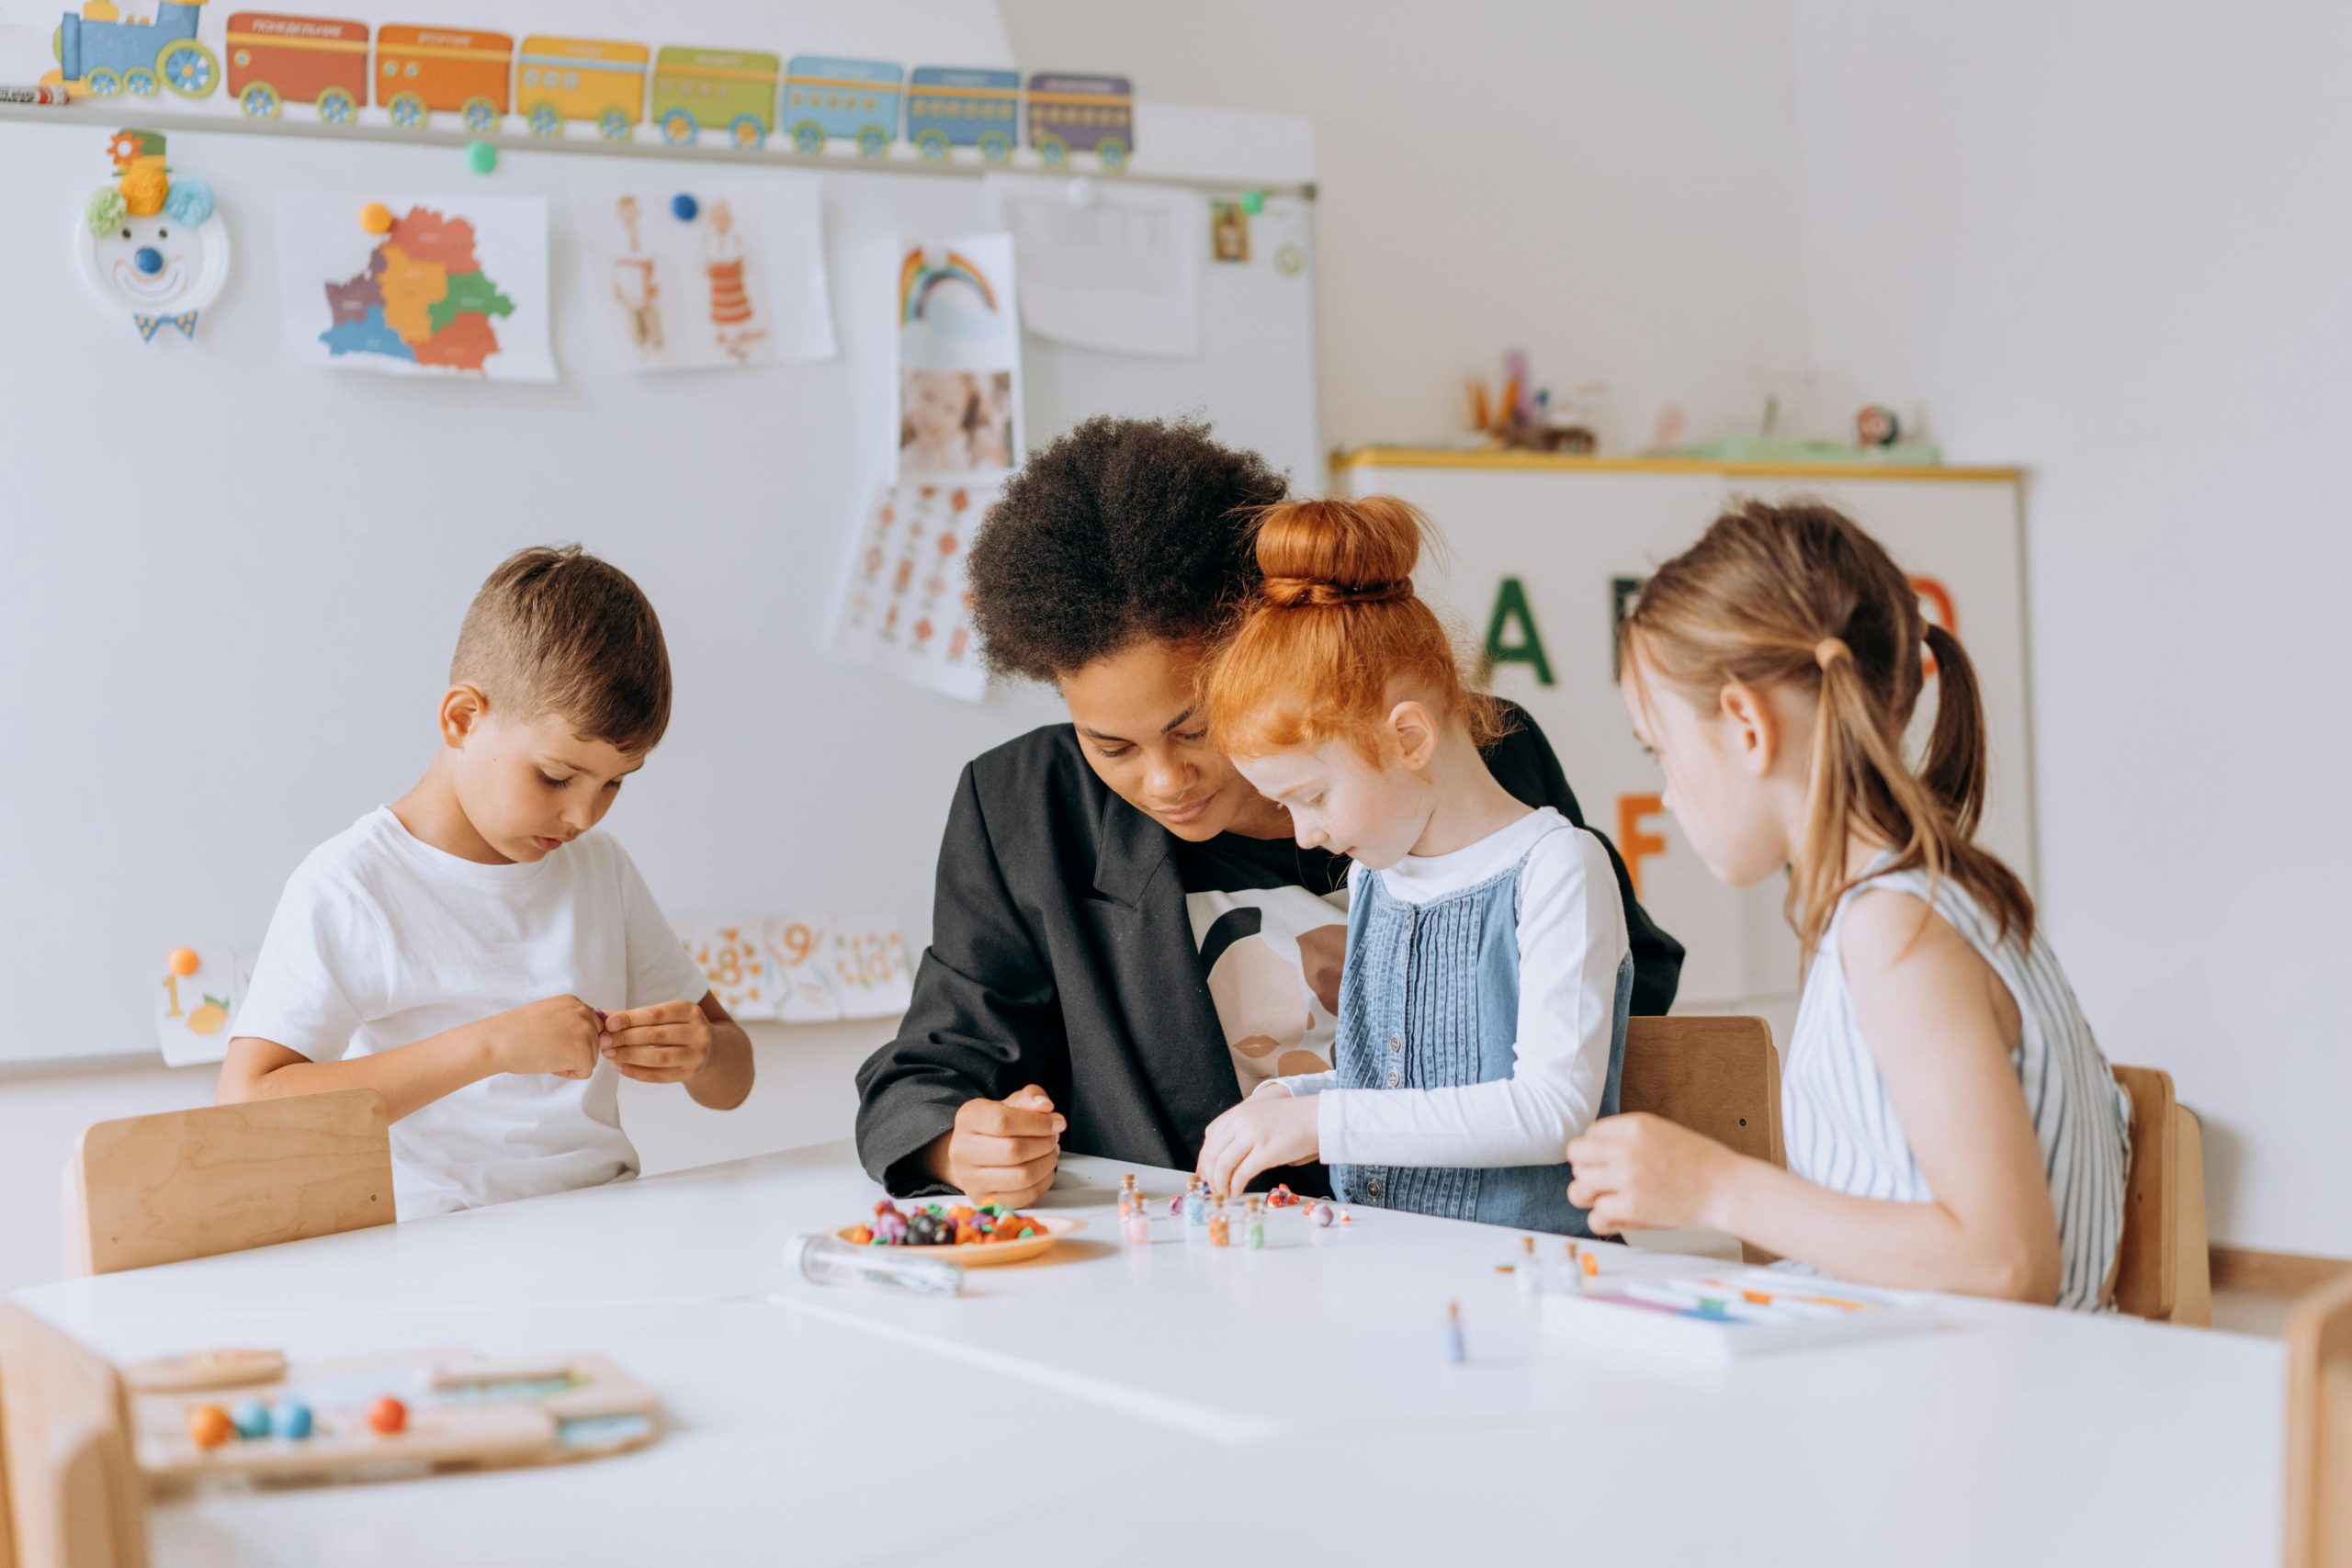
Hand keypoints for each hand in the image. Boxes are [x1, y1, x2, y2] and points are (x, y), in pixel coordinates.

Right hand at [487, 995, 602, 1079]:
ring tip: (545, 1053)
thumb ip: (569, 1021)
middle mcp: (584, 1012)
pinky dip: (566, 1073)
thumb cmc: (515, 1032)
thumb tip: (584, 1037)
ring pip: (590, 1058)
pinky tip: (548, 1062)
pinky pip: (584, 1072)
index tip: (551, 1039)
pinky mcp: (584, 1052)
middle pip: (595, 1042)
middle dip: (574, 1051)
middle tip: (546, 1047)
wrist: (499, 1041)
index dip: (572, 1040)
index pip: (591, 1026)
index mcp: (574, 1002)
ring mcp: (586, 1032)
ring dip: (569, 1062)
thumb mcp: (548, 1015)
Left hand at [600, 1000, 713, 1083]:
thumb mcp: (664, 1016)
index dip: (630, 1019)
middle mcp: (698, 1032)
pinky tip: (619, 1067)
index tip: (608, 1024)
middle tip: (604, 1041)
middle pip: (656, 1036)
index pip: (656, 1015)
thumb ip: (634, 1016)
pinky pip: (659, 1075)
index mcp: (690, 1010)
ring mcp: (696, 1055)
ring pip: (658, 1057)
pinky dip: (636, 1072)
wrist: (707, 1048)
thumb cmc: (677, 1028)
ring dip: (629, 1056)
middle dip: (626, 1038)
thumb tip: (603, 1016)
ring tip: (609, 1054)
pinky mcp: (690, 1073)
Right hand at [925, 1085, 1064, 1207]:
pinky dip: (1043, 1183)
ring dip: (1047, 1163)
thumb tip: (1045, 1107)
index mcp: (968, 1118)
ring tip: (1051, 1152)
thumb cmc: (996, 1125)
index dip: (1038, 1123)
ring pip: (1021, 1176)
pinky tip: (1045, 1169)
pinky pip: (1023, 1197)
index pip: (1004, 1121)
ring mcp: (970, 1179)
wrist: (972, 1152)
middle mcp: (962, 1149)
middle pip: (1013, 1150)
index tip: (1058, 1122)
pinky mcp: (983, 1199)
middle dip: (1044, 1144)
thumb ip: (1031, 1097)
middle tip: (1054, 1138)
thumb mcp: (1011, 1103)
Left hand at [1195, 1088, 1318, 1196]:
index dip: (1204, 1160)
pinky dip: (1235, 1186)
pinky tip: (1237, 1191)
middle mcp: (1241, 1122)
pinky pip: (1241, 1173)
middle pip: (1212, 1153)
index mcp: (1238, 1113)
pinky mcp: (1266, 1151)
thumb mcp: (1259, 1116)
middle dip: (1209, 1175)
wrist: (1316, 1118)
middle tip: (1213, 1188)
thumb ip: (1240, 1130)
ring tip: (1224, 1192)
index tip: (1206, 1174)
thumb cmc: (1291, 1120)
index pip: (1210, 1138)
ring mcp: (1253, 1135)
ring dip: (1220, 1183)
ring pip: (1223, 1165)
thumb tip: (1224, 1158)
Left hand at [1565, 1113, 1744, 1234]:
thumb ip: (1626, 1139)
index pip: (1590, 1134)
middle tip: (1606, 1179)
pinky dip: (1606, 1219)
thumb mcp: (1662, 1133)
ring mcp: (1628, 1179)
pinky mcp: (1633, 1209)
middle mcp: (1626, 1149)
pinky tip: (1622, 1215)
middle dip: (1587, 1168)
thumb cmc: (1700, 1164)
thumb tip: (1589, 1154)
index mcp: (1635, 1125)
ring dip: (1592, 1194)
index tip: (1611, 1161)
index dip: (1597, 1150)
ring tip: (1611, 1197)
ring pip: (1579, 1186)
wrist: (1729, 1190)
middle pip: (1576, 1156)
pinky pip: (1596, 1216)